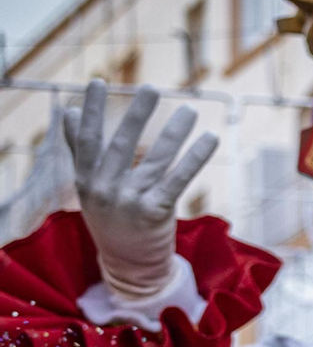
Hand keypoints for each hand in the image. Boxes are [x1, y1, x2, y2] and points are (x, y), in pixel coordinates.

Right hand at [63, 81, 218, 299]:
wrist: (129, 265)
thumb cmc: (111, 217)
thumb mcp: (90, 186)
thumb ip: (81, 150)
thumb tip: (69, 112)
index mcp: (86, 180)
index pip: (86, 139)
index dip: (92, 111)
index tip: (97, 82)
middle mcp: (105, 189)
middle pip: (122, 145)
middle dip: (136, 115)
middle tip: (151, 88)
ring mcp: (130, 202)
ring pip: (156, 159)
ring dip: (174, 132)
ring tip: (190, 111)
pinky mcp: (155, 212)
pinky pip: (179, 179)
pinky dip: (195, 156)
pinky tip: (210, 138)